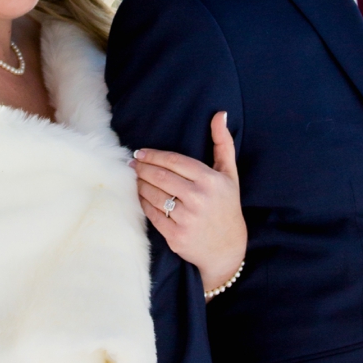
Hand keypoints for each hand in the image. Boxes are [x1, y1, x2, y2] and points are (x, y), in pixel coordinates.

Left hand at [133, 112, 247, 294]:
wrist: (227, 248)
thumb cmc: (227, 205)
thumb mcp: (230, 174)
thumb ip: (223, 143)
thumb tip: (219, 114)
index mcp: (211, 180)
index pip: (175, 162)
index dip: (154, 155)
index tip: (140, 152)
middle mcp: (199, 198)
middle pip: (160, 177)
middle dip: (142, 168)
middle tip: (132, 163)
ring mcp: (186, 218)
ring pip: (153, 194)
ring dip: (139, 184)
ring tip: (135, 178)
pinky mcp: (175, 235)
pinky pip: (151, 214)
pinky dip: (143, 203)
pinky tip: (141, 196)